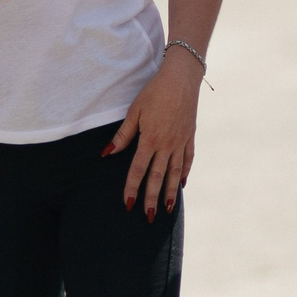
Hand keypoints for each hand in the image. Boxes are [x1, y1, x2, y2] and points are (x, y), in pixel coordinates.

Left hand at [107, 54, 199, 218]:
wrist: (182, 78)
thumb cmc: (154, 92)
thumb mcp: (135, 111)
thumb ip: (123, 135)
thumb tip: (106, 154)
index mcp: (150, 139)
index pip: (138, 170)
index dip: (132, 188)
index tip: (128, 205)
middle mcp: (167, 144)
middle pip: (158, 177)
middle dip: (153, 198)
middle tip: (149, 217)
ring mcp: (181, 141)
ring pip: (175, 172)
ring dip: (170, 192)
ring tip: (168, 209)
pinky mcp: (190, 136)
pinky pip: (188, 159)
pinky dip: (185, 173)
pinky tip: (181, 185)